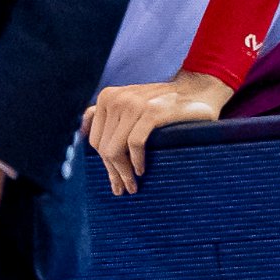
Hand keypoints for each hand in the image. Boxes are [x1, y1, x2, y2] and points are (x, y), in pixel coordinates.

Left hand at [82, 72, 232, 194]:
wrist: (198, 90)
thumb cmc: (164, 104)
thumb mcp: (132, 104)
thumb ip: (108, 115)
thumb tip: (80, 132)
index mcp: (107, 97)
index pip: (94, 139)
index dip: (103, 163)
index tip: (114, 181)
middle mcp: (116, 98)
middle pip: (102, 147)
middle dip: (112, 172)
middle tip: (123, 188)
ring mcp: (133, 104)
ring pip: (115, 149)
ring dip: (123, 172)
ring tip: (132, 185)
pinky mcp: (151, 112)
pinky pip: (133, 144)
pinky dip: (135, 160)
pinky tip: (141, 170)